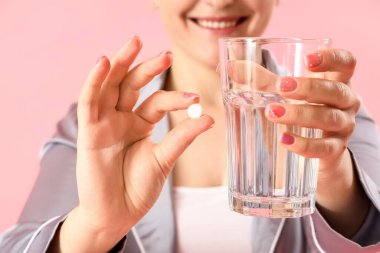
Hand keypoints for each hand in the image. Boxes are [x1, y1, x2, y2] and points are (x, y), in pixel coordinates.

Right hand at [52, 36, 213, 252]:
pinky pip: (89, 101)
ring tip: (134, 42)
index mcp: (140, 123)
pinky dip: (94, 81)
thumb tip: (208, 117)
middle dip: (147, 67)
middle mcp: (122, 118)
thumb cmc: (138, 188)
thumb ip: (181, 138)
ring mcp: (105, 123)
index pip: (157, 101)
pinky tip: (104, 62)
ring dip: (121, 63)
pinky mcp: (88, 132)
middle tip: (166, 54)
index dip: (175, 98)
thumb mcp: (164, 159)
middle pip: (132, 84)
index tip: (195, 100)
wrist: (117, 214)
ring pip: (110, 85)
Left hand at [265, 49, 367, 236]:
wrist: (317, 147)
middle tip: (282, 87)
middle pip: (337, 91)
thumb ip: (261, 78)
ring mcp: (343, 126)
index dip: (332, 58)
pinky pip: (323, 148)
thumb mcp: (285, 92)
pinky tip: (284, 140)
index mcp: (337, 80)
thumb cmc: (302, 108)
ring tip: (273, 112)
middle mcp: (347, 102)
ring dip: (301, 114)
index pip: (346, 63)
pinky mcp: (335, 150)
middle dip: (309, 88)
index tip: (306, 60)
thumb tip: (228, 67)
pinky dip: (304, 144)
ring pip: (329, 118)